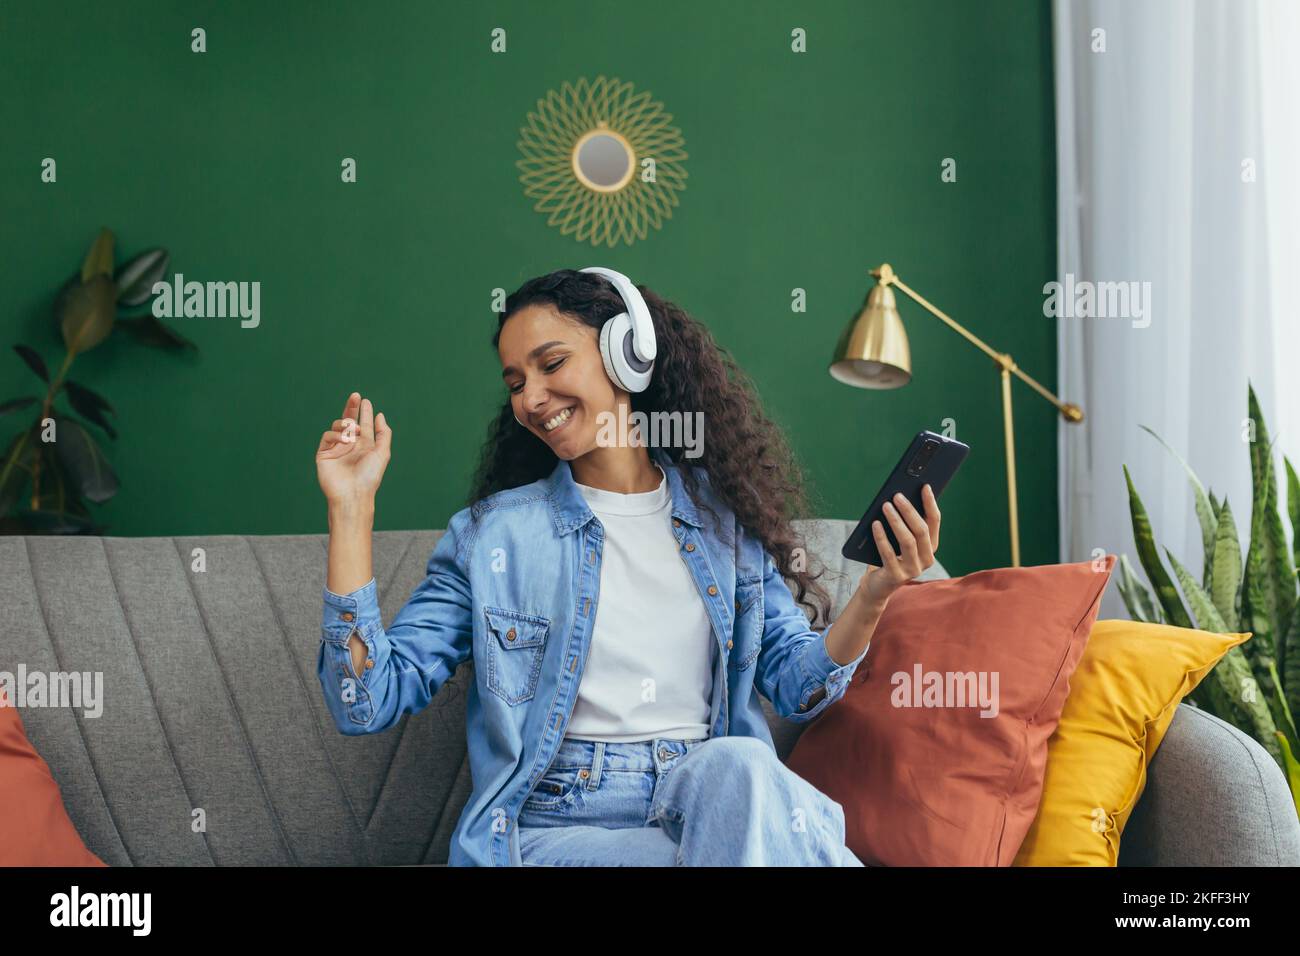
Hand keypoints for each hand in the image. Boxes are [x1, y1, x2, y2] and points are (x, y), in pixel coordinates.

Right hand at [316, 392, 391, 505]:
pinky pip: (328, 436)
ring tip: (355, 430)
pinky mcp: (324, 453)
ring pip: (338, 426)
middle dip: (352, 408)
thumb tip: (380, 415)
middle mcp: (350, 446)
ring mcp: (336, 449)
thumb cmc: (369, 476)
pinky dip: (336, 434)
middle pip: (349, 421)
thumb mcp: (382, 453)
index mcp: (365, 445)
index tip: (365, 400)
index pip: (364, 424)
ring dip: (347, 424)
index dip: (364, 412)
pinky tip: (345, 440)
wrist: (352, 493)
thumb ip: (383, 434)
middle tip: (356, 396)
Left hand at [858, 484, 941, 607]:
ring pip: (907, 541)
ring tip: (885, 506)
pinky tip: (875, 524)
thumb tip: (900, 497)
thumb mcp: (898, 538)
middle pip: (921, 531)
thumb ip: (904, 523)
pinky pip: (889, 553)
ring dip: (896, 521)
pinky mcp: (896, 576)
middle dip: (909, 511)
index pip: (934, 522)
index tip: (924, 486)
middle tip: (897, 495)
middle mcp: (926, 559)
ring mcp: (913, 569)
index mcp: (930, 547)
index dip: (930, 503)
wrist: (877, 585)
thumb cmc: (889, 554)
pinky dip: (881, 537)